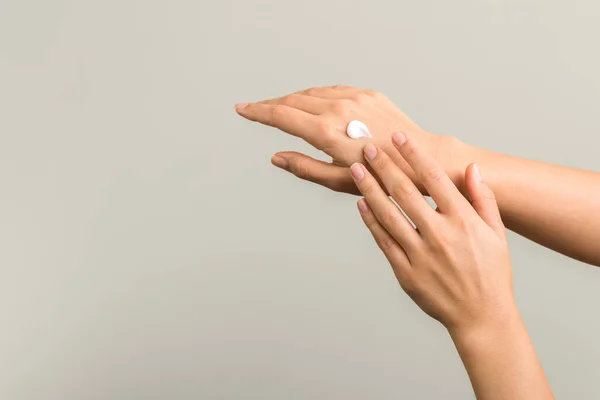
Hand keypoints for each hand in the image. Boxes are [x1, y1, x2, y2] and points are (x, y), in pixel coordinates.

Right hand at [235, 86, 463, 193]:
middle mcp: (338, 108)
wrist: (420, 159)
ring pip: (311, 93)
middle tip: (255, 110)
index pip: (281, 116)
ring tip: (279, 108)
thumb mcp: (338, 180)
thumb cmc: (381, 177)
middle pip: (292, 101)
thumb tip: (276, 157)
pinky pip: (333, 90)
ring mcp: (354, 98)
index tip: (242, 109)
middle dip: (270, 105)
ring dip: (292, 99)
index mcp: (326, 131)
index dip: (258, 112)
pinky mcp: (368, 94)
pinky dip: (315, 95)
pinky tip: (310, 103)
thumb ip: (304, 167)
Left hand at [352, 132, 514, 332]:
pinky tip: (361, 204)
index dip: (414, 154)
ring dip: (369, 189)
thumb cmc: (492, 274)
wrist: (482, 317)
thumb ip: (483, 199)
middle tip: (367, 147)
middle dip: (383, 165)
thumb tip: (472, 168)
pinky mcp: (406, 272)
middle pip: (405, 192)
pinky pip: (383, 241)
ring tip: (356, 170)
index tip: (399, 138)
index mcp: (463, 221)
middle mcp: (439, 234)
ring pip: (388, 214)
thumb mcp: (497, 234)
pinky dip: (371, 221)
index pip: (434, 178)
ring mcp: (420, 254)